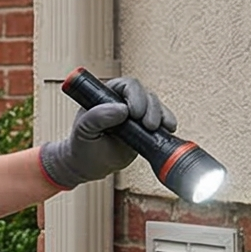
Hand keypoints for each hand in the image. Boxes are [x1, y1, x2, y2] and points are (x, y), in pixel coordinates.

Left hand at [40, 75, 176, 187]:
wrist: (89, 165)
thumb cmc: (82, 145)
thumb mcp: (83, 131)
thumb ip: (97, 117)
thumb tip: (122, 109)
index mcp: (105, 95)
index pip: (126, 86)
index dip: (134, 96)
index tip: (134, 113)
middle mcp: (123, 101)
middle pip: (145, 94)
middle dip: (150, 108)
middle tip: (148, 125)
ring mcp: (136, 114)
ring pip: (155, 105)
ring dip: (160, 115)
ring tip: (154, 129)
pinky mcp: (145, 128)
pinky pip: (161, 120)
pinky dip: (167, 123)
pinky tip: (168, 130)